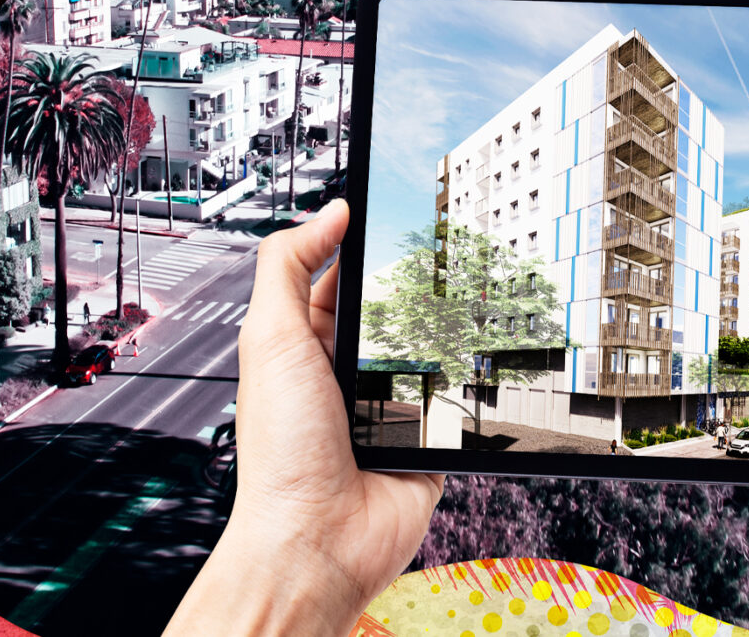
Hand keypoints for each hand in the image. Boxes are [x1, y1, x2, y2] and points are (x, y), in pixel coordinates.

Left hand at [165, 200, 443, 635]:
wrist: (321, 541)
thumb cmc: (282, 455)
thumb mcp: (271, 339)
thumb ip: (289, 267)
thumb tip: (327, 212)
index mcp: (304, 346)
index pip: (336, 279)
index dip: (359, 246)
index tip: (391, 208)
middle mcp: (346, 374)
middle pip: (390, 310)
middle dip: (413, 288)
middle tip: (446, 251)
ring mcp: (388, 406)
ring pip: (428, 349)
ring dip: (443, 335)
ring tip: (466, 304)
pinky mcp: (426, 438)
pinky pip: (457, 399)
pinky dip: (467, 385)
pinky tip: (477, 362)